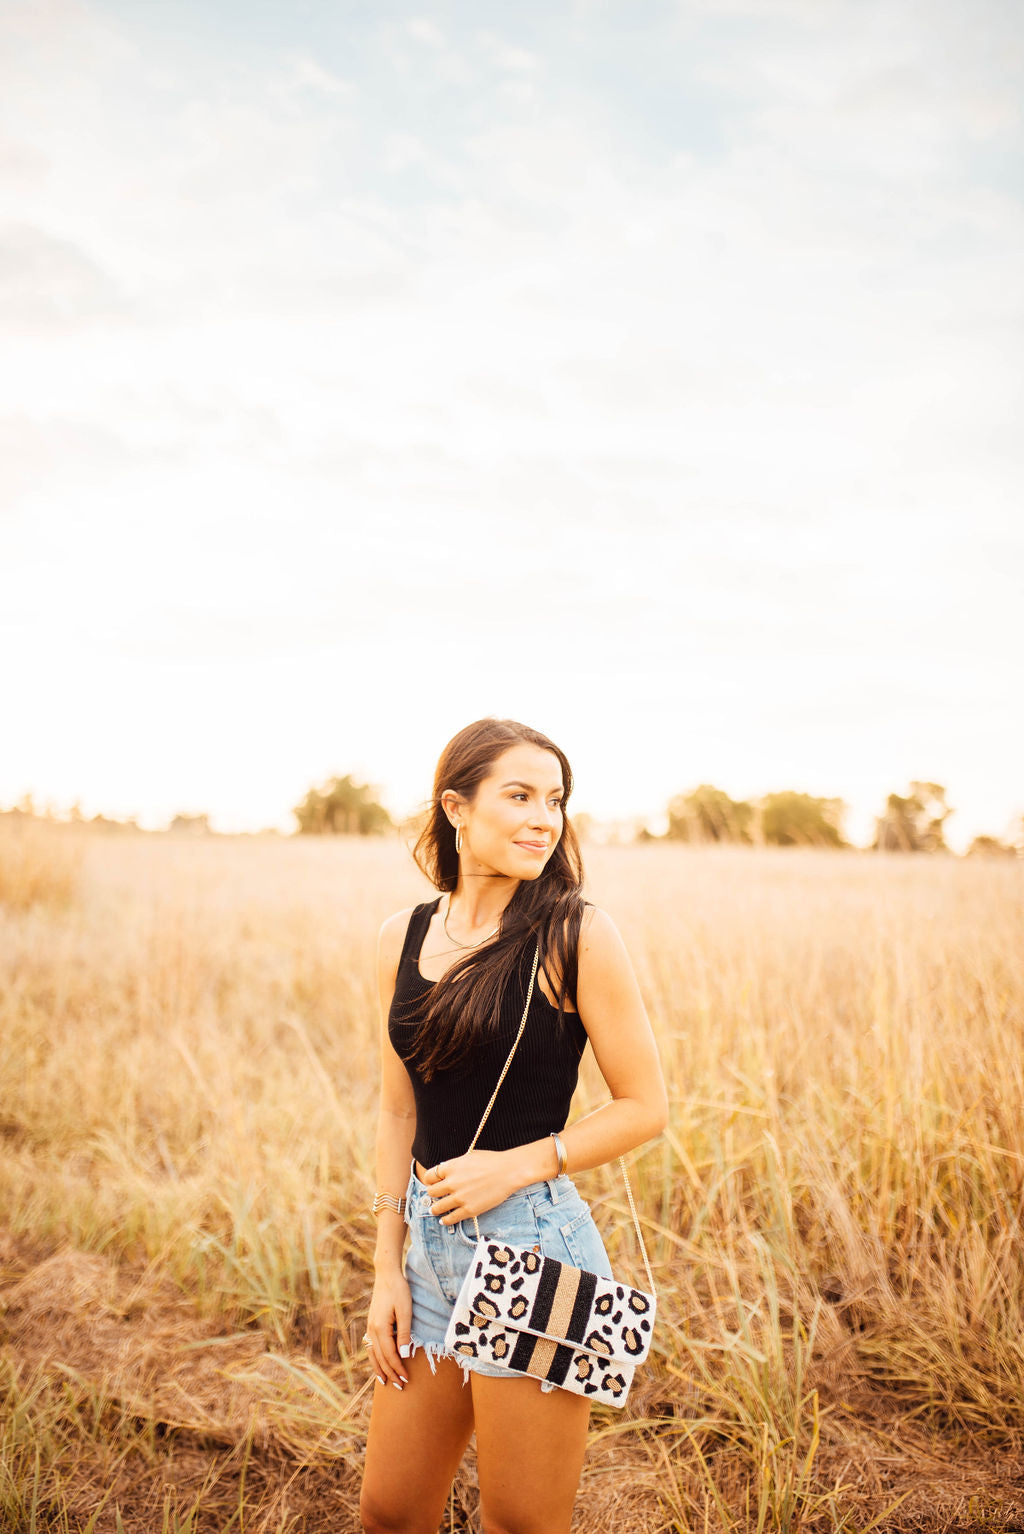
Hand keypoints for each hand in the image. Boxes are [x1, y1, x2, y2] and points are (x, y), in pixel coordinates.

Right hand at [364, 1271, 411, 1389]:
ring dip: (380, 1369)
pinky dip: (374, 1358)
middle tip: (400, 1386)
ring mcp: (370, 1327)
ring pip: (373, 1354)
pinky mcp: (371, 1324)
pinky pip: (371, 1346)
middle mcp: (372, 1330)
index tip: (406, 1379)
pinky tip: (378, 1364)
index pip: (389, 1355)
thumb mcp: (405, 1311)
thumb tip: (403, 1354)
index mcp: (380, 1328)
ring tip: (385, 1382)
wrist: (386, 1274)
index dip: (397, 1369)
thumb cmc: (399, 1290)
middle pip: (380, 1358)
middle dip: (390, 1373)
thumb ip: (404, 1333)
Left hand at [424, 1149, 518, 1223]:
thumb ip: (454, 1165)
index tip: (432, 1183)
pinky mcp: (469, 1210)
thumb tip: (444, 1170)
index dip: (430, 1180)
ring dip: (435, 1209)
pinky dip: (445, 1220)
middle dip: (433, 1194)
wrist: (508, 1172)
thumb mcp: (469, 1157)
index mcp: (450, 1167)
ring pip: (437, 1208)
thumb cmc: (491, 1161)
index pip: (429, 1176)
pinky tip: (444, 1220)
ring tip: (435, 1210)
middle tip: (435, 1196)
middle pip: (431, 1192)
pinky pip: (451, 1218)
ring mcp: (460, 1197)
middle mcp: (452, 1183)